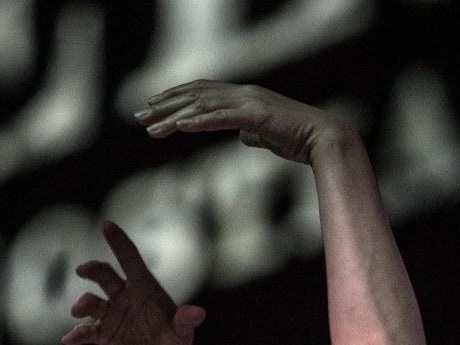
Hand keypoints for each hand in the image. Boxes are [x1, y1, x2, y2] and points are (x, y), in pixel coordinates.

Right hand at [62, 221, 204, 344]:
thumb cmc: (174, 336)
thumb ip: (186, 321)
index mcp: (142, 286)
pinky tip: (70, 339)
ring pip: (92, 302)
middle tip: (82, 270)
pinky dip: (77, 334)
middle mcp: (123, 295)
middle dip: (93, 270)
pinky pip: (87, 331)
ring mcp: (110, 313)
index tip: (107, 225)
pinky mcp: (103, 333)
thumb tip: (198, 314)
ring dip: (83, 304)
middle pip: (104, 275)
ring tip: (79, 311)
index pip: (129, 259)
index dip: (119, 242)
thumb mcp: (182, 330)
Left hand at [134, 80, 350, 164]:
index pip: (202, 91)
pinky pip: (221, 118)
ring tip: (150, 127)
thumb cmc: (297, 139)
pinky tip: (179, 127)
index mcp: (243, 96)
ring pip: (202, 106)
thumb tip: (241, 137)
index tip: (152, 105)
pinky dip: (198, 122)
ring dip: (173, 117)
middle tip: (138, 115)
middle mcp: (243, 93)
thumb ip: (251, 132)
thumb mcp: (266, 136)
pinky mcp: (255, 117)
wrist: (322, 138)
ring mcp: (249, 102)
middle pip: (195, 95)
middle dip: (164, 105)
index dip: (175, 96)